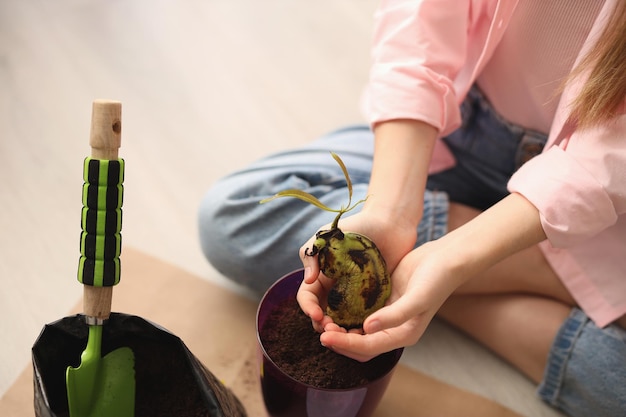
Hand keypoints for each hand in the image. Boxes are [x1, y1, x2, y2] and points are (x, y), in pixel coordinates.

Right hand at [296, 209, 417, 333]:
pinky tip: (365, 332)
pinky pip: (366, 318)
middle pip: (323, 315)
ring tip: (347, 334)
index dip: (308, 308)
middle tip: (332, 329)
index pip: (308, 297)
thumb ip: (311, 254)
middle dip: (323, 325)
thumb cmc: (357, 225)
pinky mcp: (375, 299)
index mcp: (321, 276)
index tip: (317, 314)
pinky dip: (363, 328)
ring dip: (341, 331)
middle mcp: (336, 289)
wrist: (390, 222)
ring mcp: (355, 295)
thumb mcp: (327, 236)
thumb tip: (308, 280)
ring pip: (343, 321)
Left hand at [313, 239, 457, 361]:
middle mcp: (393, 329)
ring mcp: (387, 315)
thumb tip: (366, 328)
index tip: (324, 336)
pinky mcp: (382, 300)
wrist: (445, 258)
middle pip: (359, 345)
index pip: (367, 348)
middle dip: (339, 340)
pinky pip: (360, 311)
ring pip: (357, 329)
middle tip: (319, 328)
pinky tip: (332, 303)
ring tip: (322, 319)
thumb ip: (394, 315)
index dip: (344, 344)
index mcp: (403, 335)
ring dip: (341, 328)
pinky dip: (346, 311)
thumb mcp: (417, 298)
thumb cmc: (436, 279)